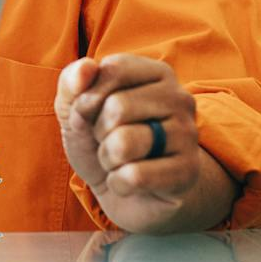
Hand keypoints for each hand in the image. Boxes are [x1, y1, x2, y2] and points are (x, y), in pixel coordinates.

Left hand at [54, 54, 231, 233]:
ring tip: (120, 161)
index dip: (87, 97)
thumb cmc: (103, 141)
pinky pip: (134, 176)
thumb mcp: (76, 109)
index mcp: (156, 73)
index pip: (112, 69)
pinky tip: (130, 182)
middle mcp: (180, 98)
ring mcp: (188, 135)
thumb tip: (85, 66)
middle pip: (117, 108)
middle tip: (110, 142)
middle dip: (99, 132)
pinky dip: (118, 183)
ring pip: (124, 144)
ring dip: (107, 159)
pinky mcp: (188, 171)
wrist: (131, 194)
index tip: (89, 114)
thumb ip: (72, 81)